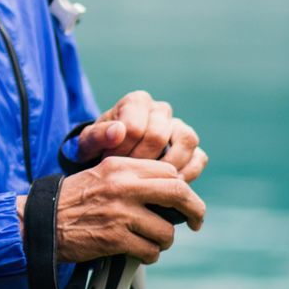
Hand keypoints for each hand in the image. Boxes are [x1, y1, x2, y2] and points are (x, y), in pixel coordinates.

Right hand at [55, 156, 205, 264]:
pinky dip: (149, 255)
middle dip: (194, 210)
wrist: (41, 222)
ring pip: (166, 230)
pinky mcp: (115, 239)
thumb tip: (171, 189)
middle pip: (177, 193)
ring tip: (151, 242)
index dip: (182, 187)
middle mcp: (123, 186)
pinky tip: (137, 253)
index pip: (168, 171)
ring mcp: (120, 213)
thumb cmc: (74, 200)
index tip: (184, 201)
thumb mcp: (101, 175)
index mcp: (120, 166)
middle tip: (197, 222)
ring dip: (163, 241)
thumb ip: (133, 178)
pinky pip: (150, 251)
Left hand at [74, 90, 205, 181]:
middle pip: (159, 135)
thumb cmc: (100, 147)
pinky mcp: (191, 148)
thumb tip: (118, 131)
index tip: (110, 164)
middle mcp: (161, 110)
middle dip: (141, 161)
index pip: (135, 127)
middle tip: (128, 176)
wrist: (113, 159)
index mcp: (136, 102)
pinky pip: (199, 158)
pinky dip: (187, 174)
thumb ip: (97, 136)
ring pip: (186, 141)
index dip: (122, 150)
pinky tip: (167, 186)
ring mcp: (179, 127)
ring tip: (149, 182)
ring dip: (167, 167)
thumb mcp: (89, 143)